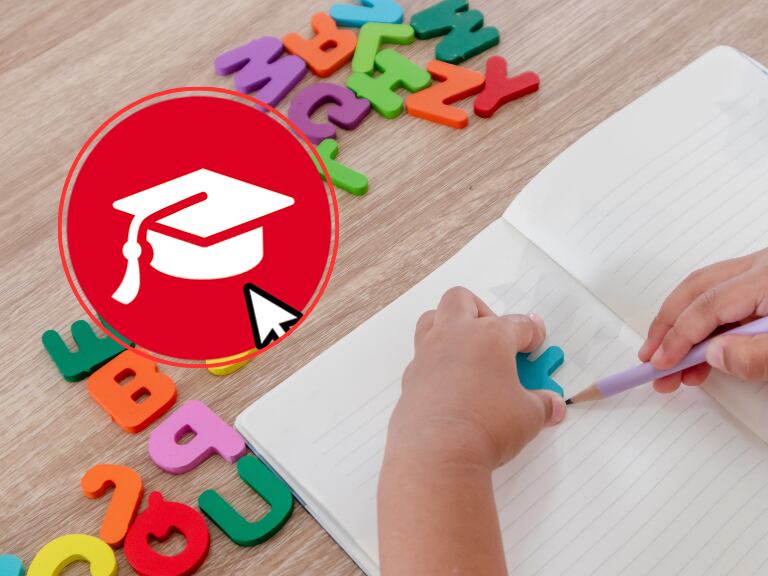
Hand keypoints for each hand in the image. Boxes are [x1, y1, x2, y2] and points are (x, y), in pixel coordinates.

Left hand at [387, 286, 565, 470]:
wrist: (437, 452)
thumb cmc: (485, 426)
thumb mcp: (528, 417)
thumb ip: (542, 405)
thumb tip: (551, 406)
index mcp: (489, 336)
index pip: (517, 324)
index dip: (531, 332)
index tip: (535, 340)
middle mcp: (455, 336)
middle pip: (461, 300)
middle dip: (481, 310)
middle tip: (495, 335)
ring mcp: (428, 354)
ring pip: (432, 319)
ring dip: (449, 326)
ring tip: (467, 350)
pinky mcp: (411, 378)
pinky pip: (422, 357)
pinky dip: (436, 363)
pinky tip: (450, 384)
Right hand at [638, 249, 767, 392]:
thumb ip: (756, 355)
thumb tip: (714, 355)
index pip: (707, 306)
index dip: (678, 338)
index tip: (662, 363)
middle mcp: (762, 268)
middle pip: (696, 289)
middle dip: (666, 326)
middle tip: (650, 356)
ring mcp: (763, 273)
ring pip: (705, 292)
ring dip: (682, 326)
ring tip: (671, 362)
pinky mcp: (765, 285)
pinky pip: (723, 298)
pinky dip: (704, 324)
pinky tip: (700, 351)